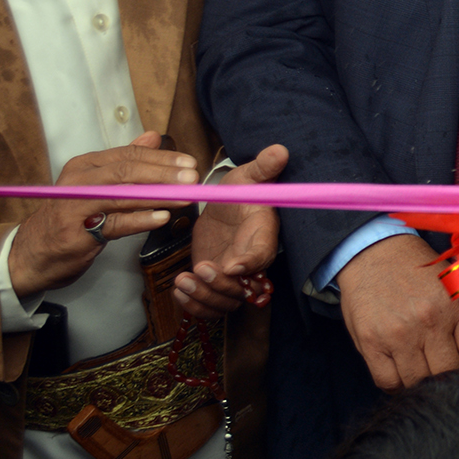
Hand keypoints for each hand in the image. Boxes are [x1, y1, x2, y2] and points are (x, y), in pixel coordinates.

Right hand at [7, 132, 194, 297]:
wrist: (33, 253)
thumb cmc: (70, 218)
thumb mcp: (96, 184)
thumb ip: (125, 161)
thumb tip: (153, 136)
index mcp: (85, 165)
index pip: (129, 155)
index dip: (162, 158)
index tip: (189, 162)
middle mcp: (77, 181)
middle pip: (127, 171)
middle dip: (164, 173)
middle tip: (192, 178)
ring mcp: (74, 206)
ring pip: (122, 194)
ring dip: (158, 194)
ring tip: (185, 195)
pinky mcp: (76, 233)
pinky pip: (115, 224)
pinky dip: (140, 220)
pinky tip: (162, 217)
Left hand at [176, 145, 287, 319]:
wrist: (227, 210)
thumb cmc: (240, 193)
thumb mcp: (247, 177)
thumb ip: (262, 167)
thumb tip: (279, 150)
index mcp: (262, 236)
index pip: (262, 255)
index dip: (250, 264)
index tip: (232, 265)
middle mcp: (251, 263)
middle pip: (243, 289)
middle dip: (220, 286)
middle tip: (200, 268)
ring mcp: (233, 278)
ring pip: (225, 303)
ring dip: (204, 298)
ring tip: (183, 281)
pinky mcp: (216, 285)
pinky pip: (210, 309)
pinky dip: (194, 307)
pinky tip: (179, 290)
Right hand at [337, 235, 458, 390]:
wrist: (373, 253)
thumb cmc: (417, 270)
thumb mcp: (453, 286)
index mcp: (456, 306)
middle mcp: (430, 322)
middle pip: (449, 372)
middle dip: (452, 380)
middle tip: (449, 377)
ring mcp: (399, 334)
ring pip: (418, 381)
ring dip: (423, 384)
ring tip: (424, 375)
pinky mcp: (371, 343)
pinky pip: (387, 381)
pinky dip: (395, 386)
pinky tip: (401, 375)